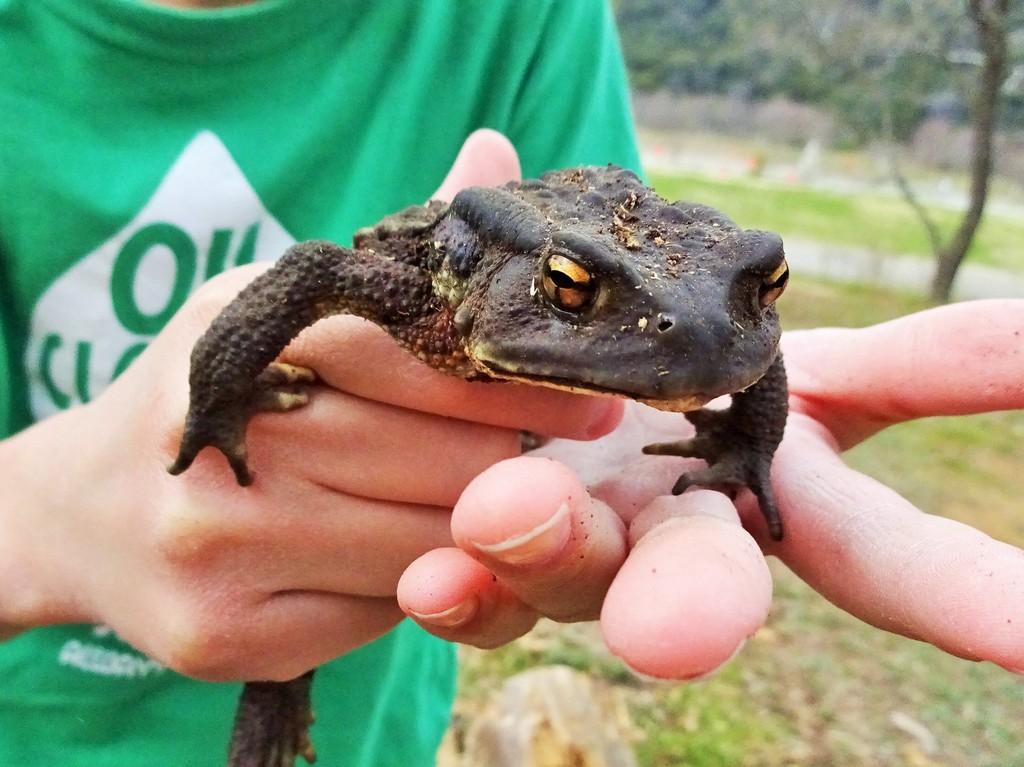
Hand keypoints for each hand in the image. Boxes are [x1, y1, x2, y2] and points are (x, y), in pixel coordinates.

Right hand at [0, 130, 622, 679]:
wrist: (87, 510)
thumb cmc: (225, 395)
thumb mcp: (291, 304)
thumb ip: (400, 248)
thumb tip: (496, 152)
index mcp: (250, 334)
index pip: (417, 356)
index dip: (517, 383)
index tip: (594, 398)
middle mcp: (231, 440)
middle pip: (443, 462)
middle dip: (512, 461)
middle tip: (545, 455)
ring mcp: (220, 545)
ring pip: (427, 545)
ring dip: (474, 524)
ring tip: (483, 498)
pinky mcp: (227, 631)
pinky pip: (385, 613)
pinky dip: (420, 580)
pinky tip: (410, 550)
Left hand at [398, 299, 1023, 677]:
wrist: (539, 409)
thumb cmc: (685, 373)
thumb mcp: (800, 363)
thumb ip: (907, 360)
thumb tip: (1022, 331)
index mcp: (765, 480)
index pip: (877, 547)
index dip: (961, 594)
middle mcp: (678, 531)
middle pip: (705, 582)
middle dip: (701, 606)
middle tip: (676, 628)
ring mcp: (580, 547)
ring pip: (573, 569)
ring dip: (549, 543)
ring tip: (505, 507)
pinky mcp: (489, 561)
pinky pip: (477, 585)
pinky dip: (464, 588)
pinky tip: (437, 579)